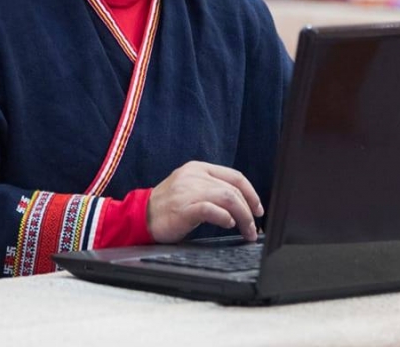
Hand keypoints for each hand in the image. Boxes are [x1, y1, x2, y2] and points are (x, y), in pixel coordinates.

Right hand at [147, 161, 263, 243]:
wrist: (141, 217)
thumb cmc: (168, 207)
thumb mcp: (191, 189)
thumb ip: (212, 189)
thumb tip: (241, 204)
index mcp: (198, 168)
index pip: (235, 176)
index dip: (251, 193)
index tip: (258, 209)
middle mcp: (194, 176)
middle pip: (234, 189)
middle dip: (249, 210)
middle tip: (253, 228)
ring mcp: (188, 190)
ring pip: (227, 198)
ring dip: (243, 216)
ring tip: (246, 231)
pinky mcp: (183, 207)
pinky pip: (211, 209)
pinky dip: (224, 217)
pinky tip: (228, 225)